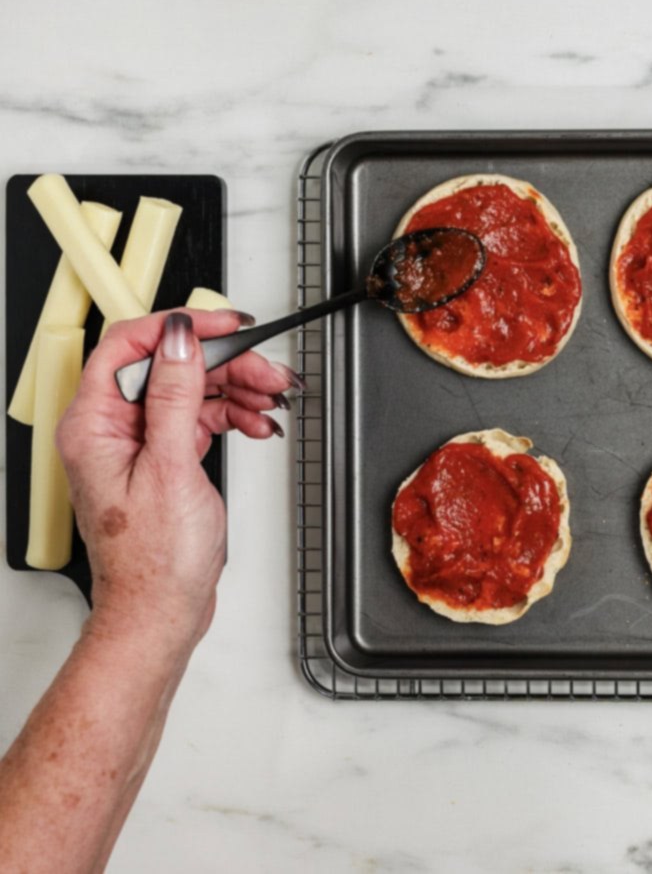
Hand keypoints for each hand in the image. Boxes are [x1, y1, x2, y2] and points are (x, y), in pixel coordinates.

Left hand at [55, 309, 297, 649]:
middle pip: (171, 367)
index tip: (226, 324)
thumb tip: (178, 339)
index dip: (181, 326)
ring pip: (192, 390)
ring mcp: (139, 444)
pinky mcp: (164, 458)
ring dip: (238, 390)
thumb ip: (172, 396)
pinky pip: (201, 418)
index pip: (131, 345)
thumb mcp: (169, 468)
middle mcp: (111, 429)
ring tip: (274, 400)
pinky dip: (234, 417)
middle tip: (270, 372)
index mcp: (94, 424)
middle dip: (226, 364)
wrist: (161, 610)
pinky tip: (259, 425)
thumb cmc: (154, 560)